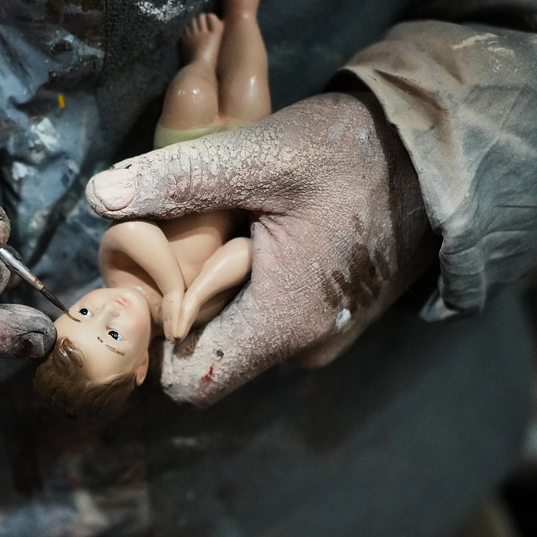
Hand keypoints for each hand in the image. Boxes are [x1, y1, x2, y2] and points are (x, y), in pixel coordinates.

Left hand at [86, 93, 438, 405]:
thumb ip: (180, 179)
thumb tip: (98, 198)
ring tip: (225, 225)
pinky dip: (247, 282)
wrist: (439, 155)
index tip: (146, 283)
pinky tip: (255, 232)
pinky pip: (266, 315)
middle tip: (185, 235)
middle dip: (183, 300)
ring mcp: (320, 335)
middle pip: (207, 350)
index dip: (154, 340)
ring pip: (236, 329)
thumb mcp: (262, 155)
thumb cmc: (354, 155)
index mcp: (283, 323)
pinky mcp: (329, 316)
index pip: (189, 381)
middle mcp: (302, 348)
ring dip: (215, 286)